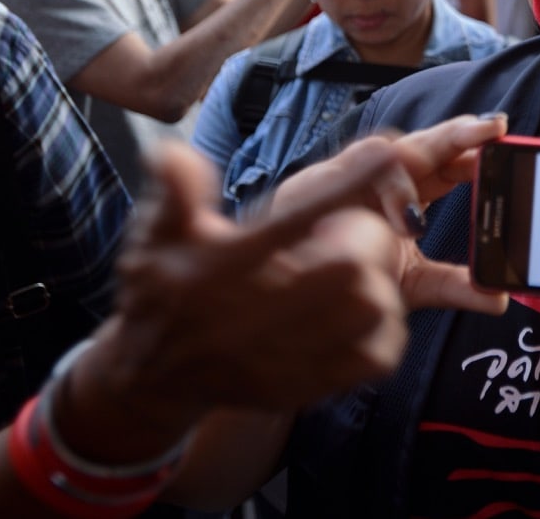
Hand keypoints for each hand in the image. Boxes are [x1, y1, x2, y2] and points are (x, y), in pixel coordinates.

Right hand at [102, 134, 491, 416]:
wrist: (155, 376)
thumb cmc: (161, 290)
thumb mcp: (154, 234)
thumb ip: (173, 190)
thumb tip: (174, 153)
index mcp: (220, 268)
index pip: (291, 219)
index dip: (344, 184)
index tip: (386, 152)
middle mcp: (253, 316)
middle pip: (347, 268)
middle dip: (362, 235)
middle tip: (349, 230)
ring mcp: (285, 356)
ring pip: (369, 309)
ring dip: (376, 280)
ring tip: (354, 269)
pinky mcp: (307, 386)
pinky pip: (377, 356)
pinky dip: (385, 328)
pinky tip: (362, 308)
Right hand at [270, 113, 512, 312]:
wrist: (293, 295)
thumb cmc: (352, 278)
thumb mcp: (413, 286)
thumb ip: (455, 288)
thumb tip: (502, 299)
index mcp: (410, 192)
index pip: (448, 162)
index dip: (475, 150)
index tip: (505, 138)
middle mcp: (384, 177)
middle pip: (426, 144)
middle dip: (458, 133)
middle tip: (492, 129)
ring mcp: (351, 175)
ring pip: (389, 150)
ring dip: (416, 163)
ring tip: (441, 189)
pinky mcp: (318, 184)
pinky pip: (351, 171)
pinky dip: (377, 189)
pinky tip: (398, 214)